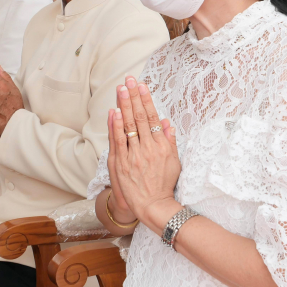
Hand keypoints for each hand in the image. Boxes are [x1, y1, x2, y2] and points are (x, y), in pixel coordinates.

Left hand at [108, 76, 179, 231]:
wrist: (153, 205)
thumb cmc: (164, 184)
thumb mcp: (174, 162)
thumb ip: (170, 142)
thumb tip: (166, 123)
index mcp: (162, 146)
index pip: (152, 118)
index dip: (146, 100)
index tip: (142, 86)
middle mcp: (148, 148)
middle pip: (139, 117)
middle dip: (133, 97)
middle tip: (128, 80)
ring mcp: (134, 155)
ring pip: (128, 126)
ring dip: (123, 106)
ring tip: (120, 89)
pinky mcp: (122, 164)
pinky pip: (118, 141)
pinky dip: (115, 126)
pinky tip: (113, 112)